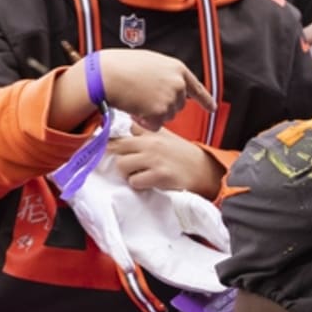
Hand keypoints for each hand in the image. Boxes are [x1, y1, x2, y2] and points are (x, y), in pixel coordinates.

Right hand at [50, 49, 215, 133]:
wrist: (107, 74)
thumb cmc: (122, 66)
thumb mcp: (151, 63)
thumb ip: (166, 74)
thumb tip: (171, 86)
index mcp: (177, 69)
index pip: (197, 88)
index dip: (205, 100)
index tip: (212, 109)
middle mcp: (179, 83)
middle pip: (178, 106)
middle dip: (163, 106)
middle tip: (143, 97)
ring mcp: (171, 98)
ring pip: (167, 117)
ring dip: (153, 114)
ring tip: (137, 100)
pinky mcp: (160, 111)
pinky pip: (156, 125)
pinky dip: (146, 122)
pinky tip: (135, 110)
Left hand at [109, 124, 225, 198]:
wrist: (204, 171)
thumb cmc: (184, 156)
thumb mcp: (167, 137)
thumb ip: (147, 132)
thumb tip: (128, 126)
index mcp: (152, 133)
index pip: (124, 130)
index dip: (113, 139)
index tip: (108, 145)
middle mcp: (151, 144)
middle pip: (118, 147)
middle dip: (119, 157)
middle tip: (128, 164)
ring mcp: (154, 159)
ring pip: (121, 165)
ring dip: (127, 172)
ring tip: (139, 174)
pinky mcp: (159, 175)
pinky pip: (134, 181)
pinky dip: (138, 184)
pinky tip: (148, 182)